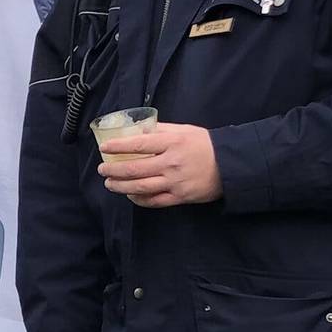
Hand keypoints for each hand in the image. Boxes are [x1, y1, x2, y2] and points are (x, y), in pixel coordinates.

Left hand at [98, 123, 221, 206]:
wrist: (230, 165)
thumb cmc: (205, 145)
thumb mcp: (183, 130)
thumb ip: (161, 130)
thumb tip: (138, 130)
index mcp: (172, 143)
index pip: (139, 144)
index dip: (118, 147)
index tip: (104, 147)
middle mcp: (171, 163)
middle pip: (135, 168)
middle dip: (114, 170)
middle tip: (102, 169)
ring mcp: (175, 182)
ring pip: (141, 187)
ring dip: (121, 186)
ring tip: (110, 183)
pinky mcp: (180, 197)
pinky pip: (155, 201)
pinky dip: (139, 199)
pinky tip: (130, 195)